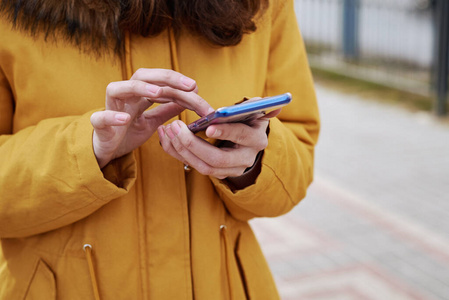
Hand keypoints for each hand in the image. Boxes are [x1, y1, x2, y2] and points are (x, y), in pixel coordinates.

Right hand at [90, 69, 212, 167]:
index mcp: (138, 95)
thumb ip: (168, 110)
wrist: (107, 151)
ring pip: (117, 89)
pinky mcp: (99, 126)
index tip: (195, 87)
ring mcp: (110, 108)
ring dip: (138, 88)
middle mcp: (124, 96)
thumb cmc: (128, 133)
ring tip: (158, 93)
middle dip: (165, 78)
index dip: (177, 82)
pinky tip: (124, 118)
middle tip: (187, 85)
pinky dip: (111, 116)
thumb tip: (189, 98)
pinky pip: (100, 117)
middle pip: (141, 76)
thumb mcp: (153, 121)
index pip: (159, 81)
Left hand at [157, 109, 280, 179]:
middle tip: (175, 127)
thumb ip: (260, 107)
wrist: (248, 145)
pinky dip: (176, 153)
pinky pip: (193, 166)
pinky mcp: (215, 173)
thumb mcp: (256, 113)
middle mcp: (244, 159)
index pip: (242, 137)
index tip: (208, 127)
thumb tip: (277, 105)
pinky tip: (165, 138)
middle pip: (217, 159)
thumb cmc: (249, 122)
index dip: (226, 132)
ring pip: (202, 167)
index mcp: (256, 141)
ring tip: (168, 130)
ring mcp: (229, 170)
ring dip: (181, 149)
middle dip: (193, 144)